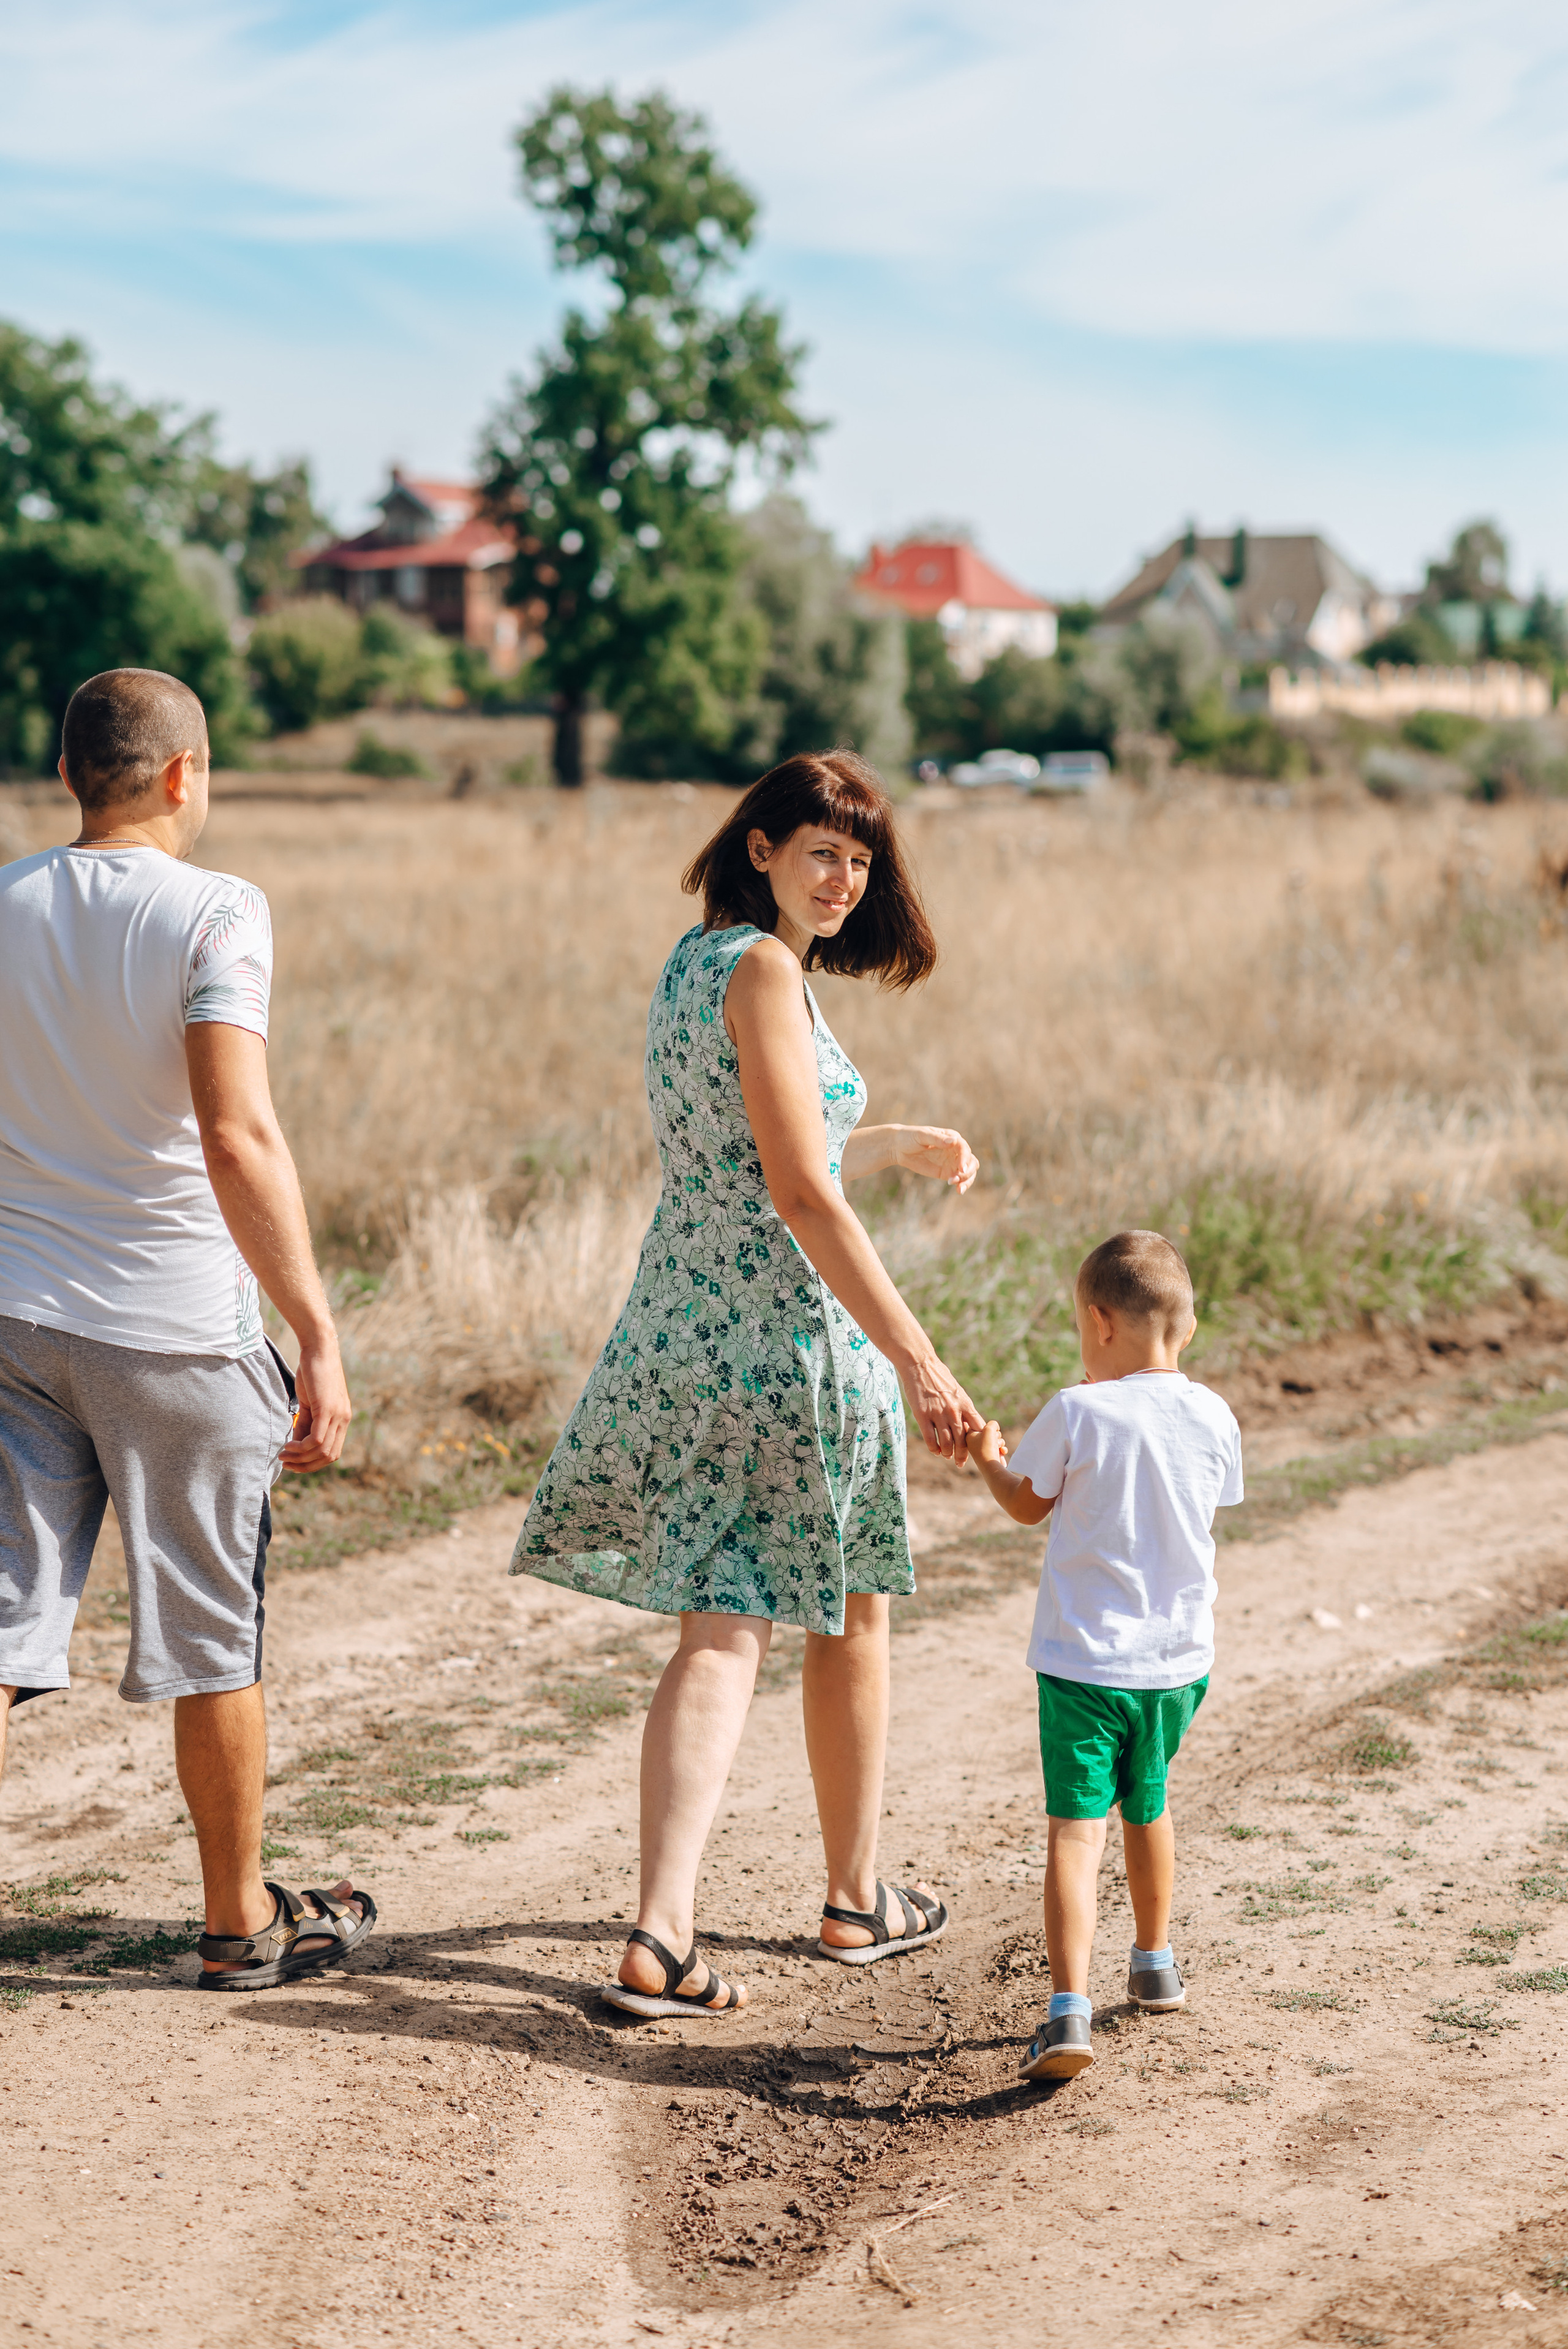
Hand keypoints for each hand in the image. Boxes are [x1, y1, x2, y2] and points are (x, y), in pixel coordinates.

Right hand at [281, 1333, 351, 1471]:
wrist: (318, 1349)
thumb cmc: (312, 1373)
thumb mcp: (309, 1403)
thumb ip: (305, 1423)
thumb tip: (296, 1443)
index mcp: (342, 1419)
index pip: (332, 1453)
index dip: (313, 1463)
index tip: (294, 1462)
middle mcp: (344, 1419)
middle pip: (328, 1456)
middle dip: (306, 1465)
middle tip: (286, 1463)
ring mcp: (338, 1415)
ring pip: (322, 1450)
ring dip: (301, 1458)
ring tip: (284, 1455)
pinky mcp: (328, 1409)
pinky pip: (317, 1439)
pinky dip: (301, 1447)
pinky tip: (288, 1445)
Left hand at [895, 1126, 978, 1194]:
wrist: (899, 1148)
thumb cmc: (910, 1137)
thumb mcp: (922, 1136)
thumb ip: (937, 1139)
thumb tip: (953, 1141)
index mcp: (952, 1137)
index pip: (964, 1148)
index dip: (965, 1158)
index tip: (961, 1169)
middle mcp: (955, 1150)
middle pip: (971, 1161)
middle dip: (969, 1171)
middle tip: (957, 1179)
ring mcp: (951, 1162)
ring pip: (969, 1171)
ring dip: (967, 1180)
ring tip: (958, 1189)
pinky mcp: (946, 1172)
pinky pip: (959, 1179)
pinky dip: (961, 1185)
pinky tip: (957, 1190)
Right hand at [900, 1349, 985, 1463]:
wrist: (920, 1364)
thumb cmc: (939, 1376)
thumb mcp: (958, 1391)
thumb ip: (963, 1407)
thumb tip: (969, 1421)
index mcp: (965, 1404)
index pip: (978, 1429)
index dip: (982, 1444)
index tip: (981, 1452)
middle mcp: (954, 1411)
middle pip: (962, 1441)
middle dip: (962, 1455)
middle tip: (960, 1462)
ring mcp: (938, 1414)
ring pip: (947, 1442)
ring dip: (947, 1453)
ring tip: (946, 1456)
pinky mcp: (922, 1415)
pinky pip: (930, 1438)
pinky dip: (934, 1448)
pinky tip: (935, 1451)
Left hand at [971, 1419, 1007, 1468]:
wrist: (990, 1467)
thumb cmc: (987, 1447)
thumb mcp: (990, 1428)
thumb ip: (992, 1423)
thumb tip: (995, 1428)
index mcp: (969, 1435)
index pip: (978, 1424)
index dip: (986, 1426)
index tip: (987, 1431)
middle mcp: (974, 1442)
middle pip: (989, 1432)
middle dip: (996, 1435)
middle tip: (994, 1440)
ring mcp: (981, 1450)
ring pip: (995, 1439)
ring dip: (1000, 1442)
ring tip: (998, 1447)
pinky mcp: (989, 1455)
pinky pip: (997, 1448)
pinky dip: (1001, 1449)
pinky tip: (1002, 1452)